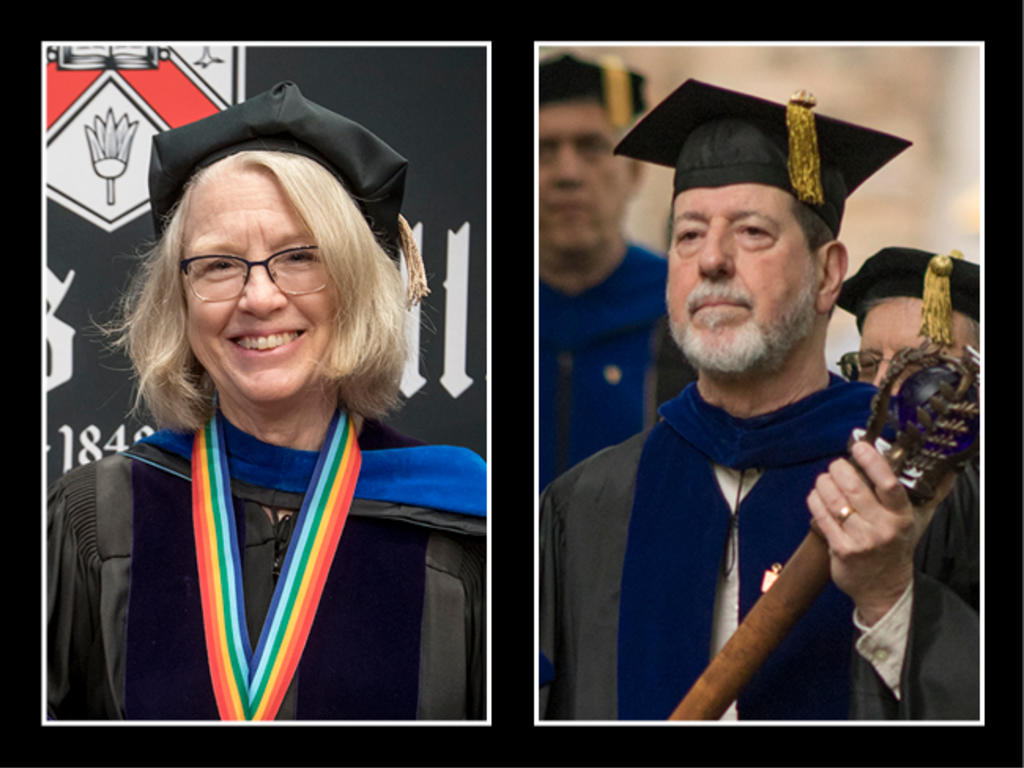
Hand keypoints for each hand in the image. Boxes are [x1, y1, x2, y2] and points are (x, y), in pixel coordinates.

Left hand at [806, 440, 954, 625]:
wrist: (884, 588)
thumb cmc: (893, 548)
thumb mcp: (908, 522)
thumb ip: (905, 494)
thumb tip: (904, 461)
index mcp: (901, 516)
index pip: (888, 483)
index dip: (872, 461)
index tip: (859, 446)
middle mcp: (883, 528)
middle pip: (854, 487)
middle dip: (839, 469)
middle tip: (836, 465)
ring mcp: (861, 540)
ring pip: (834, 500)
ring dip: (824, 483)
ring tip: (824, 479)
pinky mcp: (841, 550)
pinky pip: (822, 517)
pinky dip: (815, 501)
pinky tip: (816, 496)